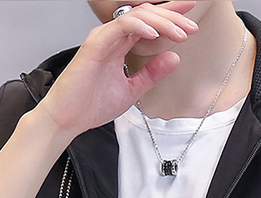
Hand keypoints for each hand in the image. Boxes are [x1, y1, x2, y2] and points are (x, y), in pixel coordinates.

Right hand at [37, 1, 199, 137]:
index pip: (149, 24)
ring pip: (137, 17)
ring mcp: (103, 38)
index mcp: (119, 45)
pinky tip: (156, 34)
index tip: (191, 20)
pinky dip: (141, 27)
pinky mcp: (95, 44)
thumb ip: (152, 74)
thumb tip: (174, 58)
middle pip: (146, 15)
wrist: (69, 119)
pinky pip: (121, 26)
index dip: (171, 17)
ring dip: (162, 22)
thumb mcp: (132, 90)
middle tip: (192, 26)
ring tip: (181, 33)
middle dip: (172, 16)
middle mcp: (112, 37)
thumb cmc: (91, 105)